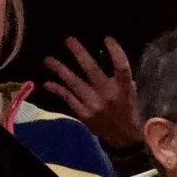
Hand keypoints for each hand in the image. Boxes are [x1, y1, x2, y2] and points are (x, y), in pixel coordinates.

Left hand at [42, 37, 143, 151]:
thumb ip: (119, 77)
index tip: (107, 38)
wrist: (122, 137)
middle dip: (79, 53)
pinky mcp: (83, 113)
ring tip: (48, 59)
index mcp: (124, 88)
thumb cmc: (127, 109)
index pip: (121, 66)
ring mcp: (93, 104)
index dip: (115, 51)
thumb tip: (104, 56)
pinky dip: (57, 89)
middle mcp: (108, 94)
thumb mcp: (129, 92)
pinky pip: (68, 98)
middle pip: (91, 70)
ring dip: (60, 70)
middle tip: (68, 40)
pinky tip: (47, 82)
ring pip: (74, 83)